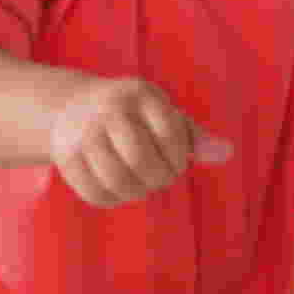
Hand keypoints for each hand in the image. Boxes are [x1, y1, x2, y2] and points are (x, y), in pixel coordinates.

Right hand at [44, 76, 234, 208]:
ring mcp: (83, 134)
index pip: (170, 135)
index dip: (179, 159)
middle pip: (140, 160)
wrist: (71, 108)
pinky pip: (96, 194)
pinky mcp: (66, 158)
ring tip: (141, 184)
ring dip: (137, 191)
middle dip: (159, 178)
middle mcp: (108, 110)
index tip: (177, 162)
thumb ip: (196, 137)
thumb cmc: (134, 117)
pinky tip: (119, 188)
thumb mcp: (164, 116)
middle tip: (161, 177)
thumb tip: (228, 153)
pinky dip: (114, 199)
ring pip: (117, 181)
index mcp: (139, 94)